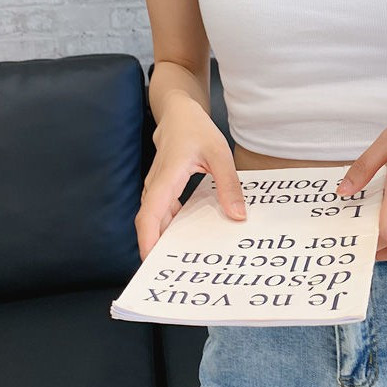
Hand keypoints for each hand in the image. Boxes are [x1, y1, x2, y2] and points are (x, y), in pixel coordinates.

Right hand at [136, 96, 246, 261]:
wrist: (178, 113)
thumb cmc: (195, 129)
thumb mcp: (219, 154)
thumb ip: (228, 185)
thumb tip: (238, 215)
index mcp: (165, 179)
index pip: (149, 217)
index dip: (148, 242)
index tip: (154, 263)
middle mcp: (156, 187)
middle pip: (150, 225)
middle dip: (159, 250)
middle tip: (178, 273)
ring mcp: (157, 189)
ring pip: (157, 221)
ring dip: (168, 240)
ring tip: (187, 262)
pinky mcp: (163, 190)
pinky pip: (164, 214)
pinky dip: (174, 227)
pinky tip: (192, 236)